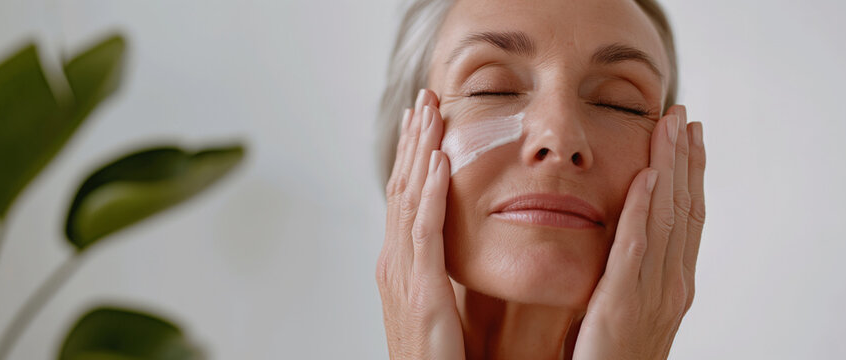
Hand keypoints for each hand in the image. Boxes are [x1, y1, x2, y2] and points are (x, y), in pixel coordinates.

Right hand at [375, 89, 464, 359]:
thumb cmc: (435, 356)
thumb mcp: (434, 304)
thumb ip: (437, 271)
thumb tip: (451, 244)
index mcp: (398, 263)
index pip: (404, 196)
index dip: (412, 155)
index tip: (421, 121)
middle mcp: (394, 261)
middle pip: (402, 187)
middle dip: (413, 140)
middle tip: (422, 99)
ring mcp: (402, 273)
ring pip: (410, 198)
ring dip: (420, 151)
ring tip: (431, 112)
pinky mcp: (421, 289)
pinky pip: (426, 229)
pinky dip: (432, 191)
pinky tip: (440, 160)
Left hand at [572, 105, 705, 359]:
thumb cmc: (609, 357)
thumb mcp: (627, 307)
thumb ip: (629, 274)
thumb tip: (624, 240)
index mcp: (673, 283)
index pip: (686, 218)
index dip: (690, 175)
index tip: (689, 137)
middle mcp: (672, 284)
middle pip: (684, 209)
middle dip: (685, 160)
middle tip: (685, 115)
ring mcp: (652, 293)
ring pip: (666, 219)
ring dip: (670, 169)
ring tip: (670, 127)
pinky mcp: (623, 302)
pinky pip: (635, 248)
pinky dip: (643, 210)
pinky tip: (646, 178)